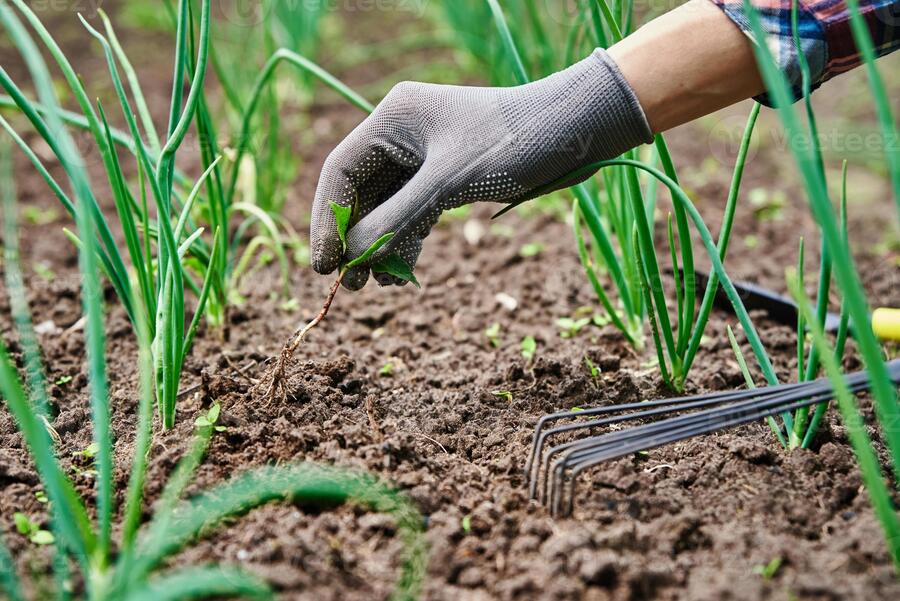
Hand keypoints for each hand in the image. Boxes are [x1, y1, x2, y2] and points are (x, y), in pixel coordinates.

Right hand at [310, 48, 651, 289]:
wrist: (577, 131)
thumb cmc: (515, 143)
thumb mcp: (450, 182)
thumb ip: (398, 218)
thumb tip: (351, 258)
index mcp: (393, 119)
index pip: (340, 171)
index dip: (327, 220)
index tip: (323, 265)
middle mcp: (402, 135)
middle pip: (358, 192)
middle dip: (351, 238)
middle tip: (344, 284)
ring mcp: (424, 156)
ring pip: (385, 207)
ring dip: (377, 245)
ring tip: (371, 287)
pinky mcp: (446, 176)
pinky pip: (413, 213)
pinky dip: (405, 241)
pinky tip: (399, 272)